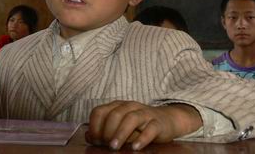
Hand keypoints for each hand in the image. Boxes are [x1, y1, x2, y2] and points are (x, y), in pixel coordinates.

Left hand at [86, 101, 201, 150]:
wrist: (166, 120)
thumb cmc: (139, 125)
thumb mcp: (119, 125)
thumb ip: (104, 130)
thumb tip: (88, 136)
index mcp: (117, 106)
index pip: (99, 111)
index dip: (94, 126)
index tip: (94, 140)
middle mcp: (129, 106)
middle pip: (114, 114)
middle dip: (107, 131)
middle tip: (105, 145)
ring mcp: (144, 113)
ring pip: (130, 119)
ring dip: (120, 133)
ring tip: (114, 147)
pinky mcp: (157, 123)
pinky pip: (150, 129)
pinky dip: (142, 138)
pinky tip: (135, 147)